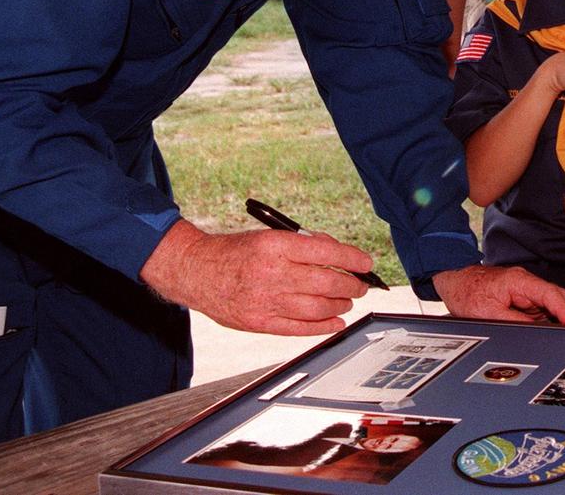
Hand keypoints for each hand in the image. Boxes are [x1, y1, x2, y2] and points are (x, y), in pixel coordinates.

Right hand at [140, 219, 371, 335]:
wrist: (198, 271)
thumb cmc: (236, 251)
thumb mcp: (269, 236)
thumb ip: (302, 245)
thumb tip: (336, 254)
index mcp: (275, 245)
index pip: (326, 252)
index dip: (352, 259)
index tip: (366, 263)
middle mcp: (272, 273)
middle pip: (326, 282)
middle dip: (351, 285)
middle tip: (361, 285)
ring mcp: (266, 300)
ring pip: (317, 308)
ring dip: (340, 305)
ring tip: (347, 301)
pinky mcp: (260, 323)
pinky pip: (299, 328)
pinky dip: (323, 327)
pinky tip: (336, 321)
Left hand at [433, 265, 564, 325]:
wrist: (454, 282)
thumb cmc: (467, 293)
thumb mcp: (487, 313)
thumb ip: (514, 322)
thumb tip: (538, 332)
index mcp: (519, 281)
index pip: (550, 294)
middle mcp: (527, 283)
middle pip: (560, 296)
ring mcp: (528, 290)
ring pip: (557, 301)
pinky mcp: (526, 299)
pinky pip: (548, 306)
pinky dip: (561, 316)